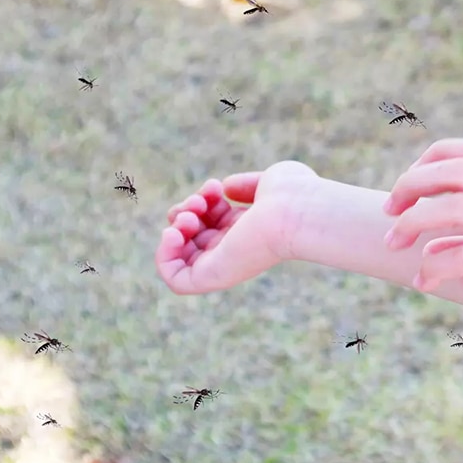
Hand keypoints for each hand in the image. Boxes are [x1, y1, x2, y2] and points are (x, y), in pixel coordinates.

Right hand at [156, 160, 319, 293]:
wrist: (297, 211)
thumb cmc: (293, 193)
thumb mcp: (267, 182)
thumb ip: (244, 185)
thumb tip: (224, 188)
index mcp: (248, 227)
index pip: (211, 219)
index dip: (204, 199)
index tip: (217, 187)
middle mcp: (236, 247)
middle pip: (193, 234)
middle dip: (186, 210)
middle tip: (201, 202)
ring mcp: (226, 263)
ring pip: (182, 255)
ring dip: (174, 227)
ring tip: (192, 214)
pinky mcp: (216, 276)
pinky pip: (177, 280)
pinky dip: (164, 256)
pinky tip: (174, 232)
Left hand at [383, 139, 462, 340]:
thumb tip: (448, 246)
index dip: (436, 159)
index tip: (414, 188)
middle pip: (458, 170)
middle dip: (411, 184)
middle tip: (391, 214)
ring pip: (458, 208)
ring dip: (415, 222)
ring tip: (397, 245)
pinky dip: (436, 267)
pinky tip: (426, 284)